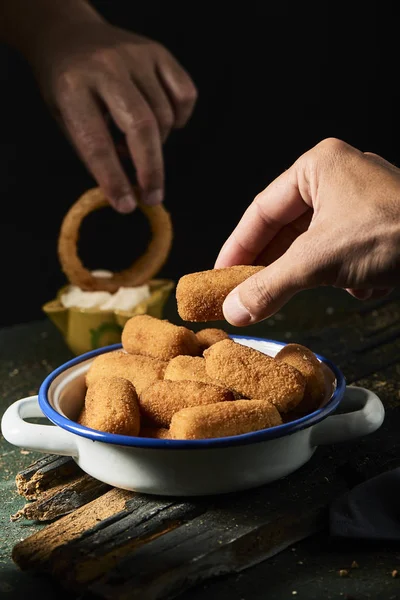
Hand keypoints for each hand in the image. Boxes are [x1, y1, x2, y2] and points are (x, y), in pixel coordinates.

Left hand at [28, 7, 196, 212]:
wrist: (69, 37)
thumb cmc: (67, 88)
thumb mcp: (67, 120)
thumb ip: (95, 153)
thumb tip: (129, 192)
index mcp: (73, 87)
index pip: (97, 143)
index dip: (113, 179)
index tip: (126, 206)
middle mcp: (106, 67)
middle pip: (141, 127)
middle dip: (150, 169)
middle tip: (152, 197)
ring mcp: (136, 56)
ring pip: (164, 116)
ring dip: (156, 144)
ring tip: (135, 145)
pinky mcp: (158, 52)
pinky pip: (185, 95)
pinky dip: (179, 118)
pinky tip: (163, 122)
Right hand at [215, 138, 399, 324]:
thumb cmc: (394, 233)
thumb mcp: (319, 261)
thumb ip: (271, 286)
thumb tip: (234, 310)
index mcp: (317, 167)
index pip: (260, 211)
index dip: (236, 246)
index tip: (220, 275)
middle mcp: (338, 179)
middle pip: (287, 229)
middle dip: (275, 266)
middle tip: (246, 293)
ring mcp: (361, 203)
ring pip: (316, 245)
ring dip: (315, 274)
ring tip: (308, 292)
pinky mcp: (380, 226)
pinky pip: (344, 253)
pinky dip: (347, 275)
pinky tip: (364, 284)